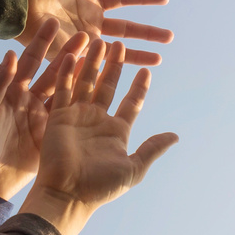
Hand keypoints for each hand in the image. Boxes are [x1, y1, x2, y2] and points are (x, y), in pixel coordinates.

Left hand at [0, 21, 82, 199]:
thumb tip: (11, 54)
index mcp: (10, 90)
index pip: (29, 60)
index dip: (41, 42)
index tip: (55, 22)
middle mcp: (27, 99)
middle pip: (52, 71)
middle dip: (69, 52)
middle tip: (88, 34)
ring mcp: (40, 116)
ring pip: (65, 90)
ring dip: (81, 74)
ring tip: (99, 58)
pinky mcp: (50, 134)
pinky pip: (69, 114)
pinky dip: (83, 101)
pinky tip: (99, 88)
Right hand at [19, 0, 172, 64]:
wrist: (19, 12)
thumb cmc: (35, 40)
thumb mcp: (61, 61)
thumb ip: (81, 69)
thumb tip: (102, 84)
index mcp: (88, 44)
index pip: (120, 53)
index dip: (138, 57)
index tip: (159, 61)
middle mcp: (92, 24)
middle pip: (127, 29)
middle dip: (148, 33)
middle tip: (170, 36)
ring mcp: (88, 4)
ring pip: (123, 1)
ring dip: (143, 0)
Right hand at [21, 40, 178, 234]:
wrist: (68, 193)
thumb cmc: (101, 186)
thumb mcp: (133, 168)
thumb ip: (152, 149)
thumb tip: (175, 136)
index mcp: (117, 131)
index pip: (131, 103)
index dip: (139, 87)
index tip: (147, 70)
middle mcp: (97, 120)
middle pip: (108, 85)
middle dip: (114, 65)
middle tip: (119, 44)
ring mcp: (77, 116)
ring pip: (87, 82)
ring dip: (92, 62)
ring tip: (99, 41)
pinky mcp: (58, 116)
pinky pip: (63, 89)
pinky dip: (66, 72)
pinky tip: (71, 54)